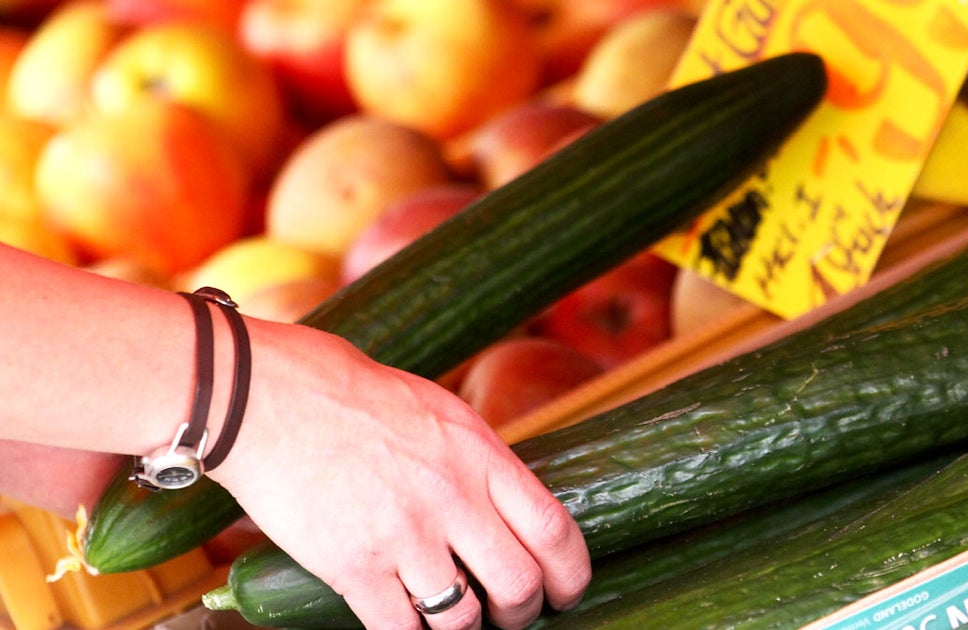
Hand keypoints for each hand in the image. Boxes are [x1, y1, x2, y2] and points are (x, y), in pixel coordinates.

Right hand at [207, 321, 590, 629]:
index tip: (566, 590)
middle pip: (519, 583)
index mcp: (478, 453)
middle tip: (509, 614)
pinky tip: (402, 621)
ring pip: (462, 618)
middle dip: (522, 612)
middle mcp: (451, 496)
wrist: (265, 397)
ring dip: (462, 628)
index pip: (554, 527)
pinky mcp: (353, 566)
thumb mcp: (436, 411)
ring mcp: (403, 534)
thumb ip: (475, 459)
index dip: (571, 573)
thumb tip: (505, 502)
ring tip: (451, 617)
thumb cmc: (347, 394)